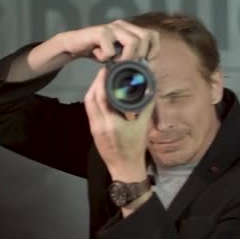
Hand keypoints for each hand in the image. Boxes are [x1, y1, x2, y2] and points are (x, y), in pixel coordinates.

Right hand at [59, 19, 160, 61]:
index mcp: (130, 29)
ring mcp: (112, 27)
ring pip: (132, 42)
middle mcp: (123, 25)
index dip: (153, 50)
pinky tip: (100, 56)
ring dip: (125, 57)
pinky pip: (111, 49)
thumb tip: (148, 69)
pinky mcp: (100, 32)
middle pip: (145, 37)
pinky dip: (106, 57)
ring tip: (115, 61)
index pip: (153, 35)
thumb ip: (133, 59)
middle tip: (128, 63)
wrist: (75, 46)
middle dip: (140, 55)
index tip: (145, 62)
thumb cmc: (100, 52)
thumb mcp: (120, 57)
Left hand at [84, 65, 155, 180]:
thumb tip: (151, 90)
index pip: (101, 97)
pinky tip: (101, 95)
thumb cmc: (135, 148)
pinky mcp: (93, 131)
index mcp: (111, 123)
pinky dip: (94, 100)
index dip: (101, 81)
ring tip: (102, 80)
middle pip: (90, 98)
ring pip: (88, 104)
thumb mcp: (143, 127)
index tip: (106, 70)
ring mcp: (94, 128)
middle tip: (104, 72)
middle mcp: (99, 124)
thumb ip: (146, 107)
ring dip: (93, 90)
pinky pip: (90, 111)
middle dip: (95, 83)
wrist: (125, 168)